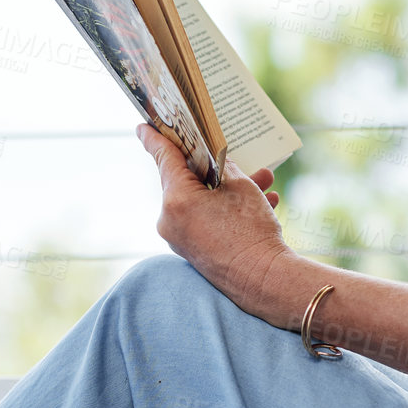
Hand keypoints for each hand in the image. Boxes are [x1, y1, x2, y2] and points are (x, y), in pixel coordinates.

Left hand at [137, 123, 290, 312]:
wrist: (264, 280)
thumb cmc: (252, 232)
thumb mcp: (241, 187)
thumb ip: (224, 166)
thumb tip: (216, 161)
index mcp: (176, 199)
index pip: (163, 158)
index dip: (155, 138)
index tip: (143, 126)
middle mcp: (169, 220)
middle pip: (185, 180)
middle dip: (214, 167)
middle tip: (231, 152)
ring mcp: (178, 238)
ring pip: (200, 201)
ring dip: (228, 190)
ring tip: (263, 180)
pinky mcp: (191, 251)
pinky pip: (205, 220)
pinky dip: (226, 210)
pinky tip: (261, 202)